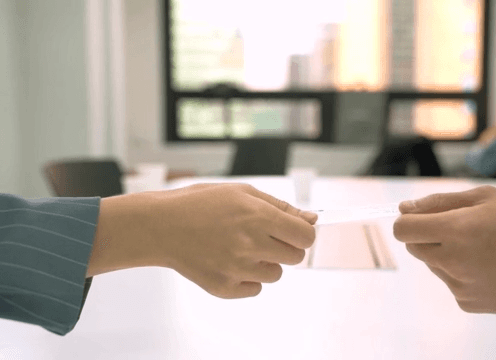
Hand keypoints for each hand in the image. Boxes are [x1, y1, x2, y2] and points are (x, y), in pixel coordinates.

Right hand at [88, 183, 316, 298]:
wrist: (160, 225)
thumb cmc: (201, 204)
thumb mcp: (243, 193)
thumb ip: (281, 207)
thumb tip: (312, 219)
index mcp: (259, 217)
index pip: (306, 237)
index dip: (303, 233)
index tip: (294, 231)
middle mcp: (251, 244)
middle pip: (295, 257)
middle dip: (285, 246)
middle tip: (263, 237)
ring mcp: (237, 269)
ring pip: (276, 274)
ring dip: (266, 263)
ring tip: (240, 247)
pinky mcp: (224, 287)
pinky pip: (254, 289)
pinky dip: (247, 278)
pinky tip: (228, 261)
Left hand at [393, 185, 495, 313]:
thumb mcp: (486, 197)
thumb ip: (440, 202)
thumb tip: (406, 207)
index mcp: (454, 231)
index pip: (403, 230)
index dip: (408, 220)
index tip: (421, 216)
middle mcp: (452, 261)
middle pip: (416, 248)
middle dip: (429, 235)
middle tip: (463, 228)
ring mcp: (460, 286)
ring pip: (435, 265)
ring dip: (447, 254)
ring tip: (485, 247)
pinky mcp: (470, 303)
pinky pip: (453, 283)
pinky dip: (463, 273)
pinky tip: (491, 266)